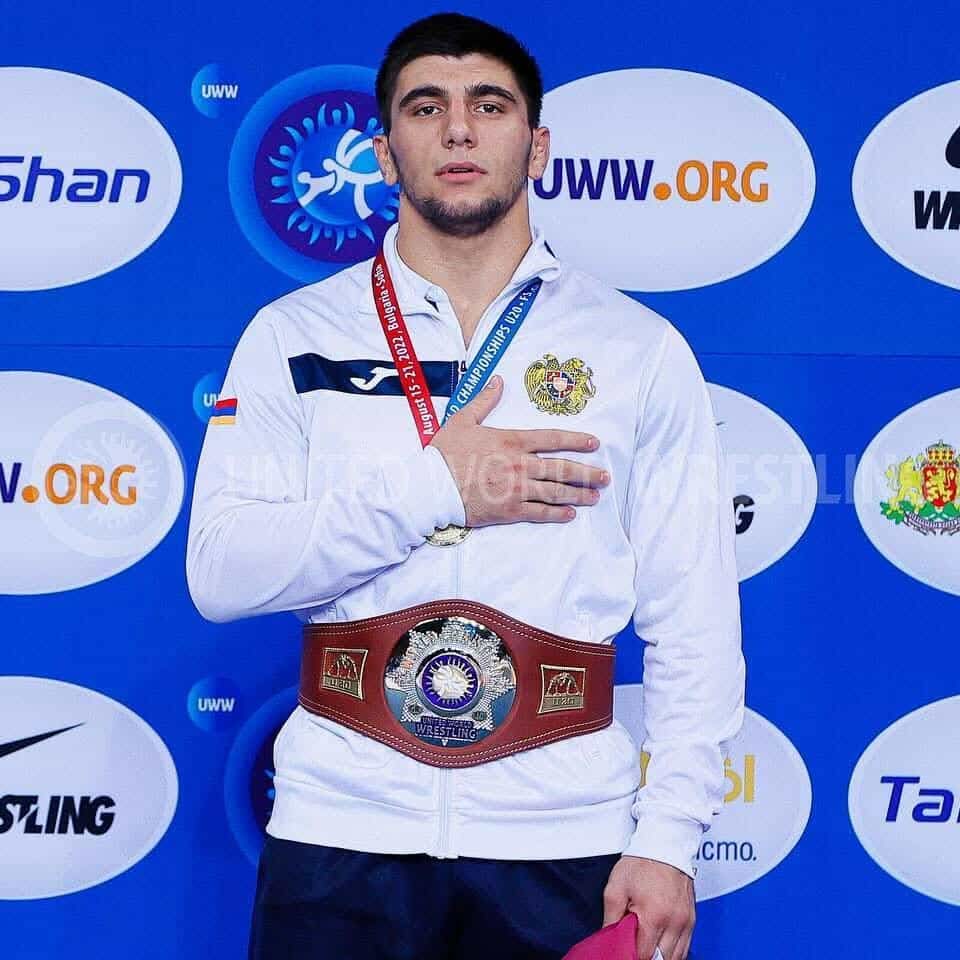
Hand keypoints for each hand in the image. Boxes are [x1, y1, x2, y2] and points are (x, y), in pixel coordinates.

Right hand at [431, 374, 608, 527]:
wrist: (431, 486)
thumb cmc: (444, 453)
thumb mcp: (462, 420)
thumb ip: (484, 400)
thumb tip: (498, 380)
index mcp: (511, 441)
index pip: (552, 439)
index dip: (577, 441)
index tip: (594, 443)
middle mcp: (519, 464)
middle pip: (562, 468)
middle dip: (587, 473)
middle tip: (605, 477)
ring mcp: (516, 489)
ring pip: (555, 492)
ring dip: (578, 494)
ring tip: (594, 496)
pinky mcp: (508, 510)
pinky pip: (539, 513)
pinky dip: (556, 514)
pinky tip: (570, 514)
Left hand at [602, 856, 694, 959]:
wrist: (664, 843)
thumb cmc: (640, 863)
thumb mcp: (615, 888)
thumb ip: (610, 918)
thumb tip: (609, 940)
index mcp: (654, 916)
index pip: (643, 955)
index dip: (630, 957)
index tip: (622, 952)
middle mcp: (674, 923)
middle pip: (661, 959)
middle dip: (645, 958)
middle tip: (632, 949)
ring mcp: (686, 922)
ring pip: (676, 957)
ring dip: (660, 957)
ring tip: (645, 947)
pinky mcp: (692, 920)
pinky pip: (684, 947)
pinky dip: (672, 952)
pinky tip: (660, 946)